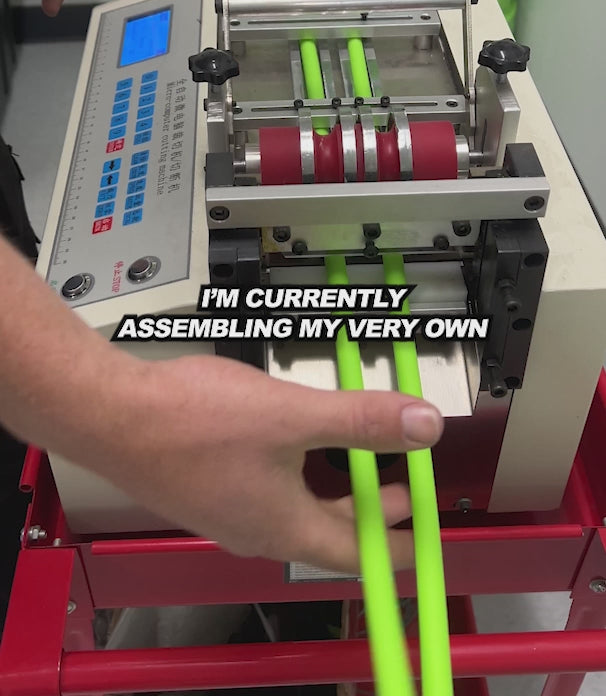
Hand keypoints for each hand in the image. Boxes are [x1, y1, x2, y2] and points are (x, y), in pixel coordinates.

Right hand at [94, 354, 442, 571]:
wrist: (112, 413)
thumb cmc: (188, 423)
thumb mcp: (293, 416)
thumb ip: (361, 420)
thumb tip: (420, 426)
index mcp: (285, 527)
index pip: (361, 554)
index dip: (400, 545)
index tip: (428, 537)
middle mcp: (257, 529)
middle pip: (331, 529)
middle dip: (372, 507)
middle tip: (403, 484)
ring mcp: (229, 510)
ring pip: (300, 506)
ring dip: (336, 483)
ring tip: (357, 452)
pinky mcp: (210, 486)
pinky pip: (270, 488)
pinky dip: (300, 469)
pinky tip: (297, 435)